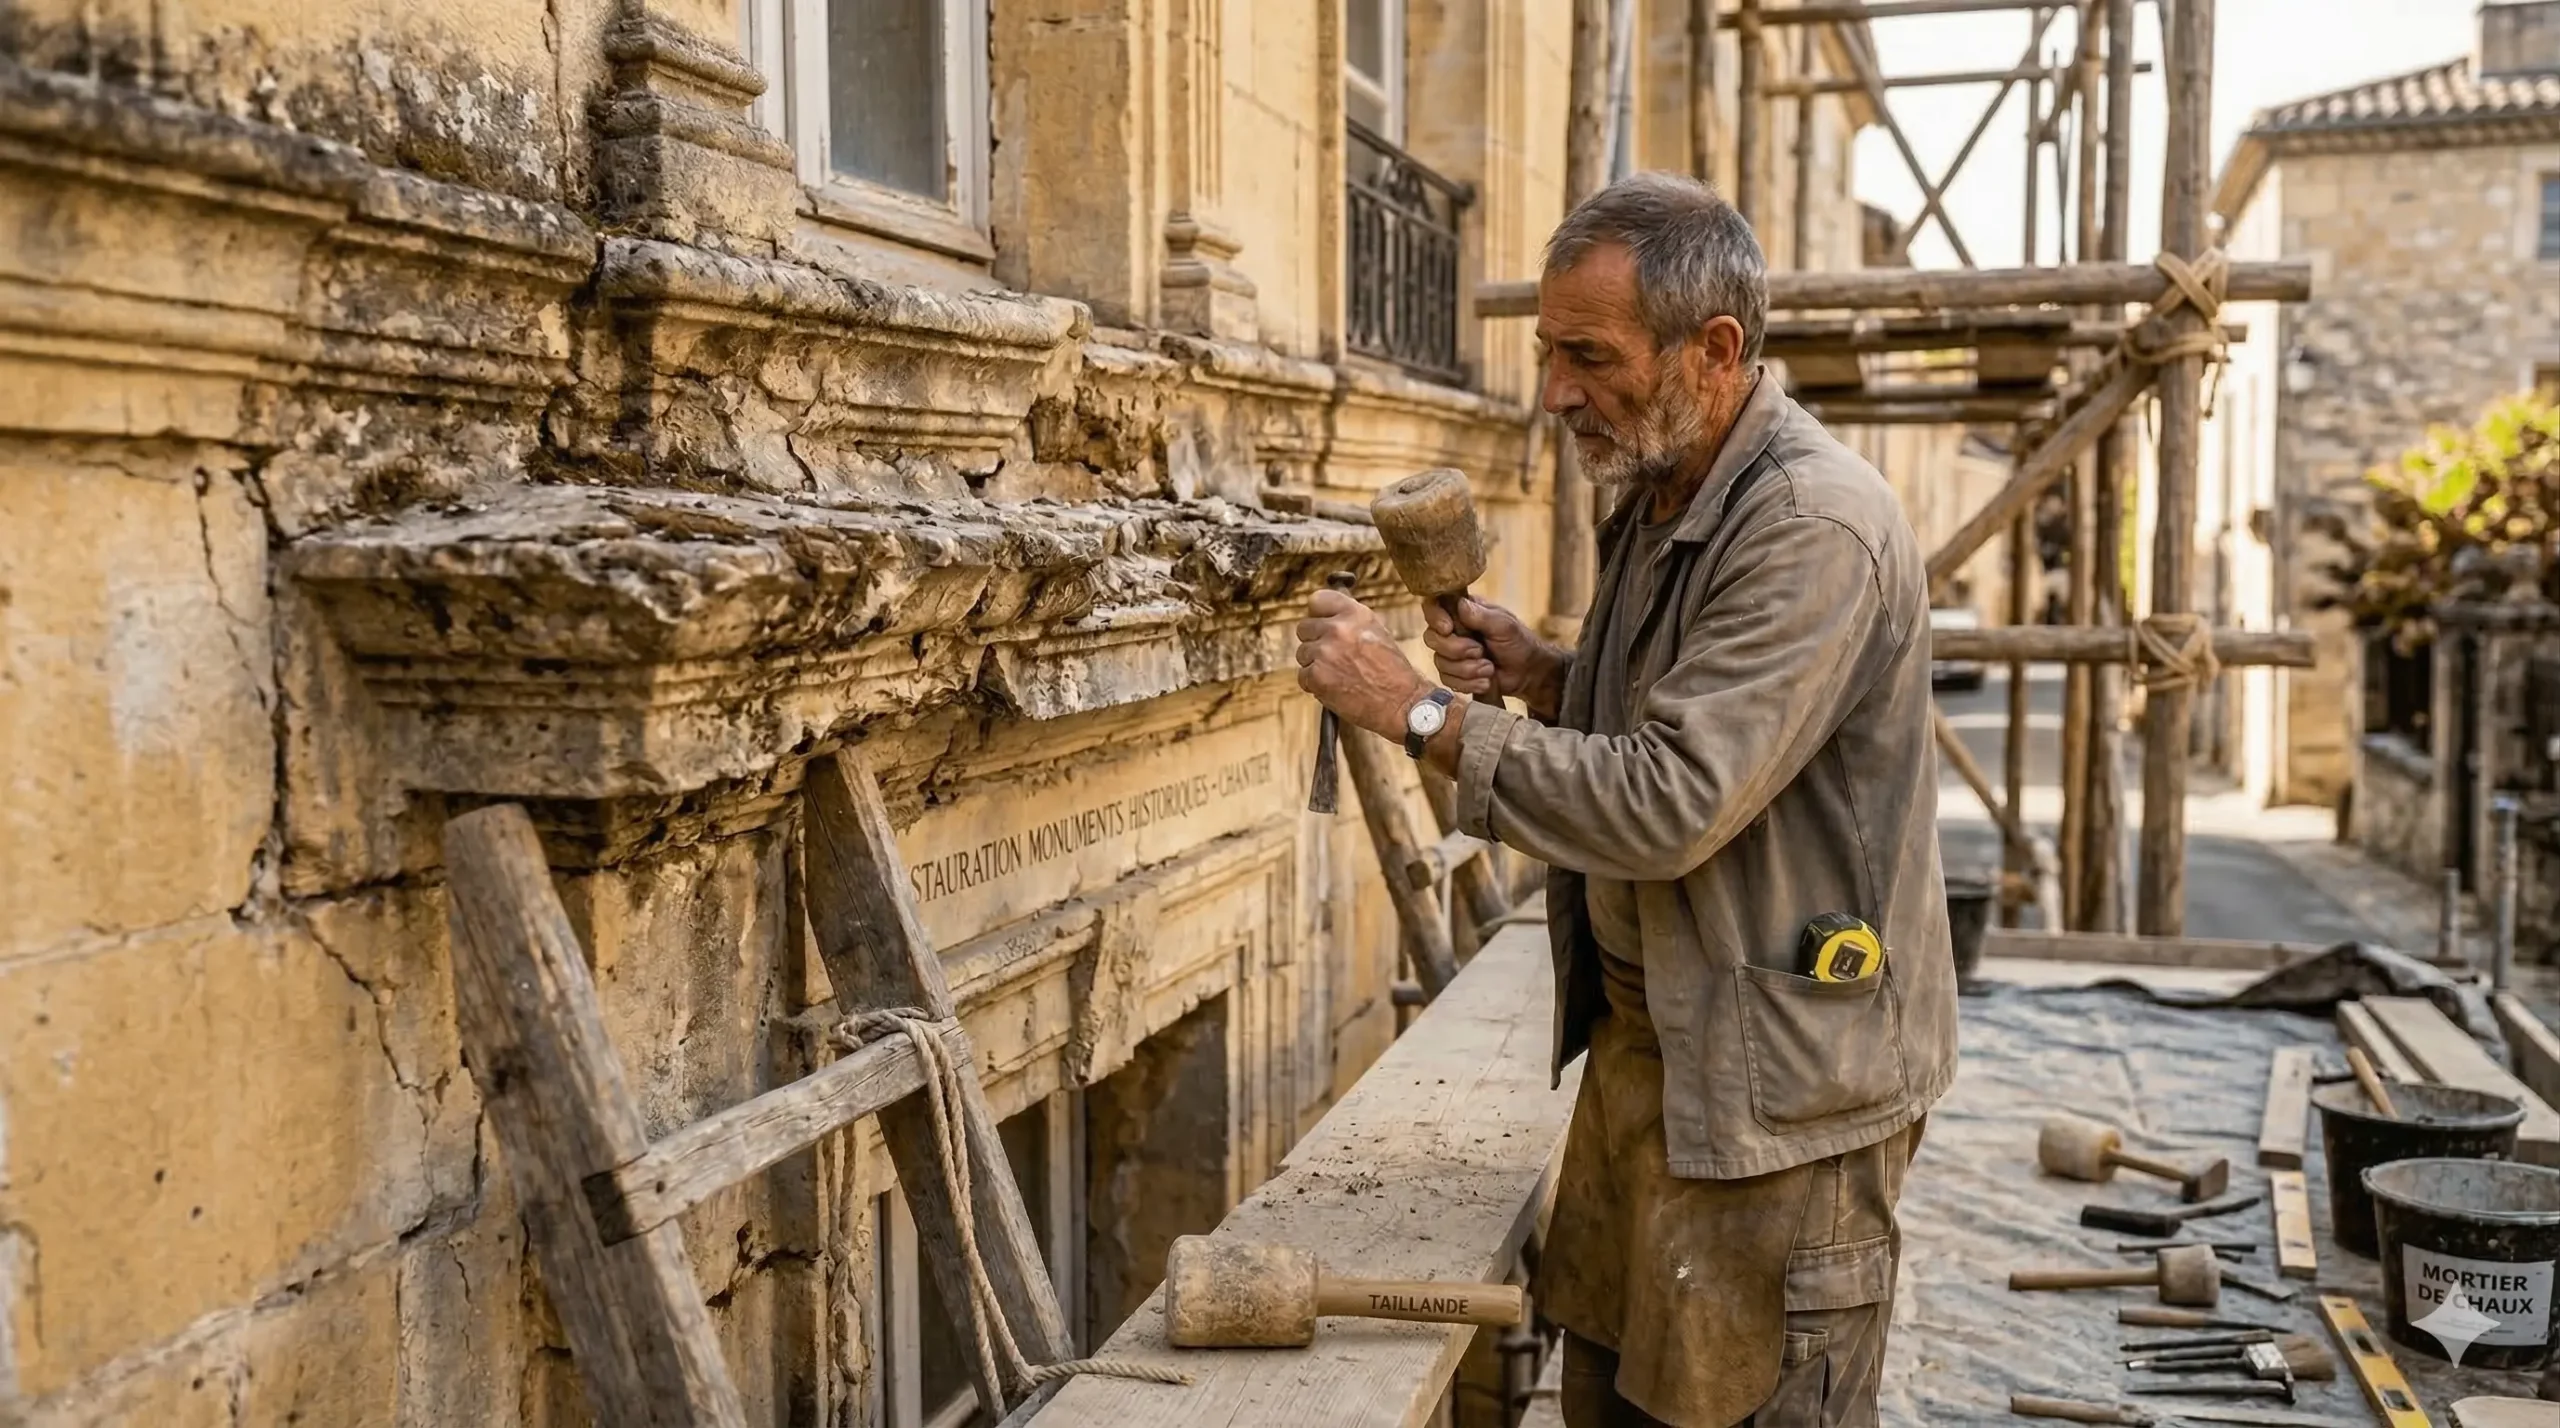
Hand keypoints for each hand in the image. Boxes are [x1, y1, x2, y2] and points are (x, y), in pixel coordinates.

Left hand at [1295, 588, 1429, 739]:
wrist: (1401, 703)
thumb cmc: (1392, 671)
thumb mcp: (1377, 632)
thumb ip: (1350, 620)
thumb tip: (1326, 613)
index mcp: (1355, 614)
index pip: (1317, 600)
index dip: (1318, 613)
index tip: (1321, 622)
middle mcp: (1338, 629)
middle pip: (1304, 627)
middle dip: (1315, 641)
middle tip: (1333, 655)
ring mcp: (1325, 652)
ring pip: (1303, 653)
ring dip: (1315, 664)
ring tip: (1339, 674)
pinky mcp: (1316, 676)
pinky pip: (1303, 676)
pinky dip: (1315, 684)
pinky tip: (1336, 687)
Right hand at [1423, 596, 1565, 716]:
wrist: (1528, 673)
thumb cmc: (1519, 643)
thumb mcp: (1504, 625)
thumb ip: (1481, 616)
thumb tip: (1459, 604)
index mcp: (1463, 611)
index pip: (1434, 607)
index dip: (1435, 618)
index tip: (1448, 628)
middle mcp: (1453, 631)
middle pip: (1432, 638)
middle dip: (1457, 650)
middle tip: (1480, 652)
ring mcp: (1452, 653)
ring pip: (1440, 662)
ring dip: (1467, 669)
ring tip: (1489, 669)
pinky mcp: (1455, 674)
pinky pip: (1448, 680)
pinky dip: (1468, 683)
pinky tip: (1486, 680)